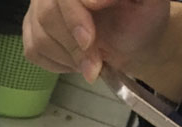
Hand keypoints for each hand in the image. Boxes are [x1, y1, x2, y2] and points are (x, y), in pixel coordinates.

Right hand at [23, 0, 170, 83]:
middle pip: (47, 13)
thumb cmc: (141, 19)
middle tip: (95, 63)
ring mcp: (40, 8)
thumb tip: (95, 0)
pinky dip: (57, 63)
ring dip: (68, 58)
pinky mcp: (32, 30)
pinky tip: (76, 62)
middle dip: (73, 44)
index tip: (90, 39)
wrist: (133, 41)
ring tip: (91, 65)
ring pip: (40, 36)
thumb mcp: (149, 3)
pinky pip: (34, 50)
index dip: (74, 15)